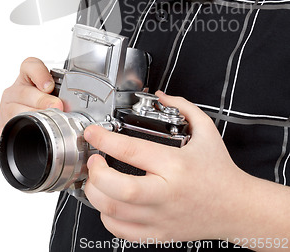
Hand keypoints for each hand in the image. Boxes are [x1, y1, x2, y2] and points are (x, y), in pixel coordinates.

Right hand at [0, 57, 63, 140]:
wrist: (28, 130)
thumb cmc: (43, 109)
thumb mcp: (55, 95)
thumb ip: (63, 91)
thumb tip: (81, 92)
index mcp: (26, 78)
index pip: (30, 65)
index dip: (39, 73)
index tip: (49, 85)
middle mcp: (14, 92)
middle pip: (24, 92)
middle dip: (43, 100)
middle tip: (57, 106)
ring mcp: (5, 109)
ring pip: (16, 110)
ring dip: (34, 116)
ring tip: (48, 121)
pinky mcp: (2, 127)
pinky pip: (11, 128)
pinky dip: (24, 131)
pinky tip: (35, 132)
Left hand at [83, 91, 246, 243]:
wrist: (237, 208)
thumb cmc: (220, 171)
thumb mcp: (206, 130)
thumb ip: (182, 107)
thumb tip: (161, 95)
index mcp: (175, 165)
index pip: (131, 151)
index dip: (104, 139)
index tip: (92, 132)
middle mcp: (165, 194)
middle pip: (117, 189)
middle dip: (96, 172)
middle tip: (94, 159)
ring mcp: (161, 217)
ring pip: (114, 213)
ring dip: (96, 193)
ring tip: (97, 178)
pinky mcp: (159, 234)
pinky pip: (122, 232)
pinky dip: (107, 216)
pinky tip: (110, 201)